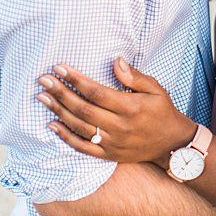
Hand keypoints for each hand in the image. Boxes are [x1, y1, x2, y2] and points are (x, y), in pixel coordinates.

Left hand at [38, 57, 197, 164]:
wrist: (173, 145)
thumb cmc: (163, 112)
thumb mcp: (156, 89)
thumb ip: (134, 76)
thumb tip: (115, 61)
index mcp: (130, 107)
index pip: (96, 92)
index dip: (76, 80)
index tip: (60, 68)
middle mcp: (120, 126)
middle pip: (83, 109)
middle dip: (61, 93)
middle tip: (43, 80)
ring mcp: (113, 142)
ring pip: (80, 127)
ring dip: (58, 111)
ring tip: (42, 97)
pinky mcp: (109, 154)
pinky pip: (83, 147)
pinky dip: (66, 137)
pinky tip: (52, 124)